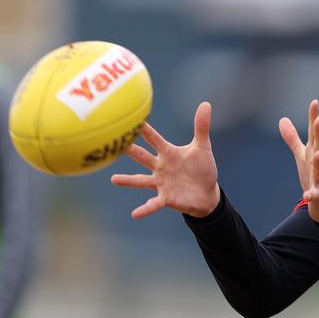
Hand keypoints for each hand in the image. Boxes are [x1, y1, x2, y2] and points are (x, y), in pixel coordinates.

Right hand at [111, 102, 219, 218]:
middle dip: (129, 150)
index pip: (153, 138)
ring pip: (141, 180)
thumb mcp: (202, 147)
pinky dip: (145, 209)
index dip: (143, 129)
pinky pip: (153, 204)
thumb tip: (206, 103)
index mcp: (168, 153)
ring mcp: (161, 183)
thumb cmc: (202, 169)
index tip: (129, 118)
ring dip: (128, 180)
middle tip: (111, 143)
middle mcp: (160, 167)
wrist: (207, 194)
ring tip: (113, 179)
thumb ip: (201, 127)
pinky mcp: (166, 198)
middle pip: (142, 156)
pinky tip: (135, 214)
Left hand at [279, 100, 318, 224]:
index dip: (314, 118)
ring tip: (316, 154)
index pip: (314, 134)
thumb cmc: (314, 176)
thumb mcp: (302, 156)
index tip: (315, 102)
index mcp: (314, 153)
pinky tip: (307, 195)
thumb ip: (293, 138)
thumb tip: (282, 119)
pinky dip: (312, 195)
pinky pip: (315, 195)